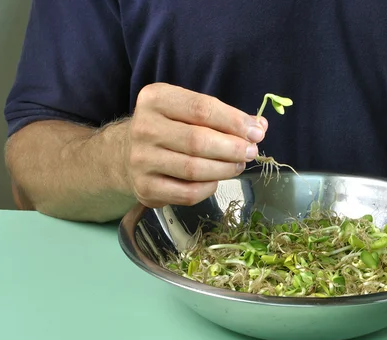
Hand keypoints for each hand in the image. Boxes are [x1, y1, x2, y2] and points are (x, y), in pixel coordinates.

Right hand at [124, 83, 266, 207]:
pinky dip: (209, 188)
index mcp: (156, 99)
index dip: (234, 121)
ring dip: (224, 169)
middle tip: (251, 152)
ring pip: (194, 169)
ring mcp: (142, 160)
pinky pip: (187, 193)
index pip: (201, 109)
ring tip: (238, 165)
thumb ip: (223, 116)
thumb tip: (260, 126)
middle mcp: (144, 128)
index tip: (257, 131)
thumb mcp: (189, 111)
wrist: (126, 153)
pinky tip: (215, 180)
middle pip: (198, 141)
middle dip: (233, 148)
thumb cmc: (169, 128)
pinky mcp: (146, 188)